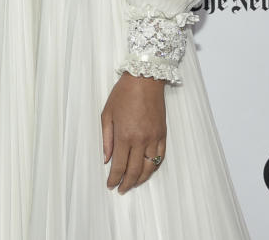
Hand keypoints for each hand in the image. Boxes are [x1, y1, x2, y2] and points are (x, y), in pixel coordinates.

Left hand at [101, 73, 166, 193]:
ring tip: (133, 184)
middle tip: (121, 189)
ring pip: (149, 167)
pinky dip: (154, 167)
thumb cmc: (123, 93)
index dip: (114, 179)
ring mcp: (153, 138)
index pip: (118, 165)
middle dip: (126, 183)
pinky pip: (160, 157)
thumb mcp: (107, 113)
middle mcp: (140, 140)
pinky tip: (147, 171)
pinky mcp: (162, 134)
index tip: (110, 185)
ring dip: (141, 179)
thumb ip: (106, 138)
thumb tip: (106, 158)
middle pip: (134, 170)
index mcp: (124, 135)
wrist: (145, 78)